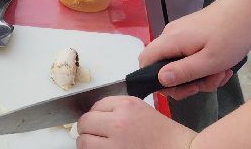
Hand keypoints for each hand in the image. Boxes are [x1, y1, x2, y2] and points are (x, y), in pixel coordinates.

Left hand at [76, 96, 193, 147]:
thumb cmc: (167, 135)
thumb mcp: (142, 109)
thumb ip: (119, 108)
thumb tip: (96, 114)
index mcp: (126, 105)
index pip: (95, 105)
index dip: (95, 114)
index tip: (97, 121)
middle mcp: (118, 122)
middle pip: (85, 122)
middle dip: (87, 128)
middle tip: (93, 134)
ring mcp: (115, 144)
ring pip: (83, 141)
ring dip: (87, 143)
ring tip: (96, 145)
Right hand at [138, 0, 250, 100]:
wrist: (245, 9)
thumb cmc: (230, 37)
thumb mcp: (209, 62)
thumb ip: (182, 72)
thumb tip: (159, 80)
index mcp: (171, 40)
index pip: (144, 60)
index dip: (156, 80)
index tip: (181, 88)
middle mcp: (171, 36)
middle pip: (164, 67)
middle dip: (187, 82)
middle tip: (208, 84)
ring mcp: (181, 34)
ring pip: (180, 64)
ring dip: (200, 76)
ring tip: (222, 74)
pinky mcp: (192, 34)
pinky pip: (190, 56)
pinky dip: (204, 66)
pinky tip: (222, 67)